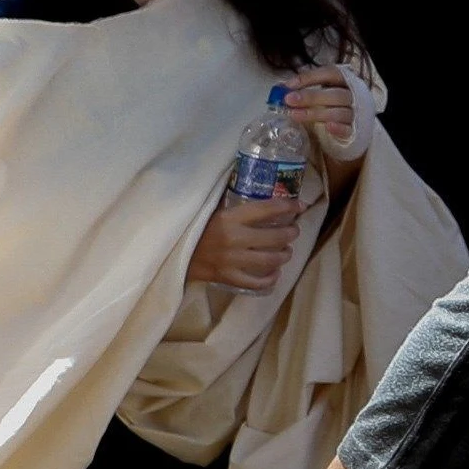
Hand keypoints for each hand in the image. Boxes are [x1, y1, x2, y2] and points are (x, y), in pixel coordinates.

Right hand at [187, 188, 302, 292]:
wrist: (169, 254)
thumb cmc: (190, 228)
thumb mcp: (208, 210)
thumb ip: (227, 202)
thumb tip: (251, 186)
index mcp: (229, 218)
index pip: (267, 209)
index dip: (289, 206)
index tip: (300, 205)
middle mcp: (234, 239)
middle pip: (276, 237)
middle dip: (291, 233)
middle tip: (293, 231)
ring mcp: (232, 261)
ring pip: (272, 260)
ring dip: (285, 254)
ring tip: (286, 251)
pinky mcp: (228, 277)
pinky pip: (258, 282)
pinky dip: (271, 278)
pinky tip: (274, 272)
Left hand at [283, 65, 358, 153]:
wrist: (351, 124)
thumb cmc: (331, 104)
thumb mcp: (318, 93)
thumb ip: (302, 90)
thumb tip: (279, 88)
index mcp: (344, 81)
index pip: (330, 73)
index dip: (309, 77)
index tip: (288, 85)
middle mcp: (352, 95)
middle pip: (334, 94)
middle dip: (310, 96)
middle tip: (288, 99)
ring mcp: (355, 113)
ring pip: (338, 112)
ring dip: (315, 113)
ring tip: (294, 115)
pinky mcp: (355, 131)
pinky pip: (348, 129)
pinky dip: (338, 128)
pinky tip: (327, 127)